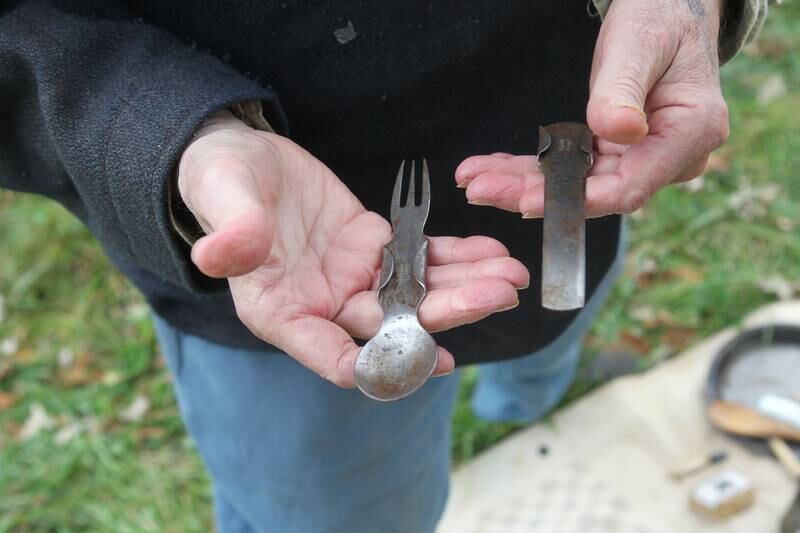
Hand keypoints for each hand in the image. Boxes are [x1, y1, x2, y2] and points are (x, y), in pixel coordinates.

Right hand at [177, 112, 528, 386]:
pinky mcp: (372, 247)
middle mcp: (323, 305)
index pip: (329, 353)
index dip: (374, 362)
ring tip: (512, 277)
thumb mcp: (222, 198)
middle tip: (497, 298)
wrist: (242, 157)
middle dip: (446, 312)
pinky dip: (455, 256)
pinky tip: (491, 252)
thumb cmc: (220, 182)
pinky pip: (419, 258)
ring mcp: (352, 278)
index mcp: (280, 311)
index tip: (422, 360)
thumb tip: (218, 255)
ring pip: (414, 292)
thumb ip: (230, 231)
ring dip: (464, 286)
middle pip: (391, 322)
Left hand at [455, 0, 728, 216]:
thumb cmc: (660, 16)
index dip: (577, 200)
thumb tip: (617, 131)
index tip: (528, 202)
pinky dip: (531, 169)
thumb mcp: (639, 43)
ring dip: (523, 183)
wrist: (671, 7)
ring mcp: (643, 157)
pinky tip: (491, 169)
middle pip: (596, 190)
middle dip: (533, 192)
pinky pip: (572, 167)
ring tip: (474, 182)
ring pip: (577, 183)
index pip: (630, 185)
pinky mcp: (617, 151)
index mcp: (691, 133)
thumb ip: (625, 88)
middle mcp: (670, 156)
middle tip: (479, 190)